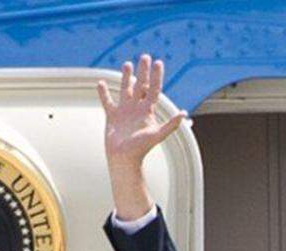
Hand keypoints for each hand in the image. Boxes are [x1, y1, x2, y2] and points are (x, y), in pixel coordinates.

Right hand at [97, 54, 187, 219]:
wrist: (124, 159)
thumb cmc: (141, 149)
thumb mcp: (157, 135)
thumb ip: (171, 124)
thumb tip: (184, 114)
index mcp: (148, 111)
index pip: (154, 89)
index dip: (156, 76)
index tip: (158, 62)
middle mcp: (137, 109)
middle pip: (141, 86)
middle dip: (143, 72)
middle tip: (145, 56)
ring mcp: (125, 111)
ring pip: (125, 90)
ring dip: (126, 77)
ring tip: (127, 64)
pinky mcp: (112, 116)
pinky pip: (107, 101)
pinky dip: (103, 93)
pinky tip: (101, 83)